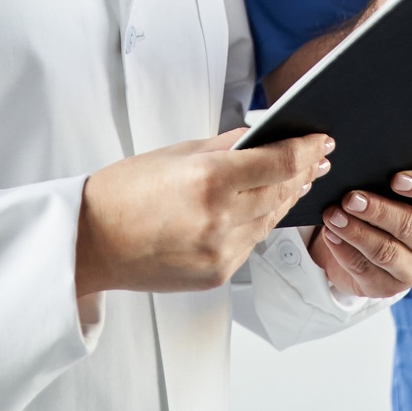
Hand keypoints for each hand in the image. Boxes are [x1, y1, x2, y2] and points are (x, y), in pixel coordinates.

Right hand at [77, 129, 333, 296]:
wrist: (92, 243)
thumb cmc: (124, 193)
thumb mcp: (177, 153)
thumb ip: (226, 145)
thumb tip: (262, 135)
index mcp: (209, 180)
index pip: (280, 162)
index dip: (306, 149)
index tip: (319, 139)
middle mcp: (220, 219)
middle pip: (282, 191)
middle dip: (302, 171)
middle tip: (316, 155)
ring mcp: (220, 253)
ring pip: (272, 219)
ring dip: (287, 196)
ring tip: (298, 178)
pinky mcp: (218, 275)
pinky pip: (252, 243)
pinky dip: (261, 222)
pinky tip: (265, 206)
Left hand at [308, 168, 411, 298]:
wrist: (367, 244)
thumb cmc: (382, 202)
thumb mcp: (388, 188)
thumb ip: (384, 175)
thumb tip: (360, 165)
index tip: (396, 179)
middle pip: (411, 225)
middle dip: (378, 211)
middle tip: (350, 199)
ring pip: (386, 252)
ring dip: (356, 232)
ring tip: (333, 216)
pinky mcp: (390, 287)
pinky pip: (365, 271)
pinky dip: (344, 251)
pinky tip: (331, 235)